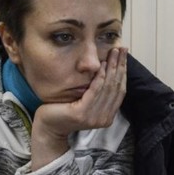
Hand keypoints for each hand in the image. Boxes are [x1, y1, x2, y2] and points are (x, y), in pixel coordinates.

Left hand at [29, 47, 127, 169]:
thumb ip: (98, 93)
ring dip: (111, 68)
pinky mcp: (82, 113)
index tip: (124, 55)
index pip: (120, 90)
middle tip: (121, 48)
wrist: (49, 126)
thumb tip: (108, 70)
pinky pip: (94, 91)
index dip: (123, 71)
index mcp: (108, 116)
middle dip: (119, 65)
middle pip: (116, 87)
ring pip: (107, 88)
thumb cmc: (65, 110)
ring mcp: (94, 117)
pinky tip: (101, 65)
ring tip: (113, 52)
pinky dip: (99, 77)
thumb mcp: (86, 101)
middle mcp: (104, 118)